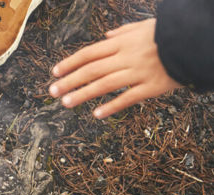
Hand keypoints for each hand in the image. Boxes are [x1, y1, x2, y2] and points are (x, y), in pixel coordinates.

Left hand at [49, 19, 181, 118]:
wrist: (195, 41)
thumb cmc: (167, 34)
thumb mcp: (144, 26)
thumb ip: (123, 32)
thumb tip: (105, 35)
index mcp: (122, 43)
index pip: (89, 53)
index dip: (70, 63)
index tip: (54, 72)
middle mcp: (127, 57)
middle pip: (92, 70)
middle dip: (69, 81)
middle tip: (52, 92)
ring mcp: (139, 72)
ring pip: (105, 84)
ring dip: (83, 94)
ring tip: (66, 103)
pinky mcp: (152, 86)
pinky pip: (129, 98)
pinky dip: (112, 106)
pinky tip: (97, 115)